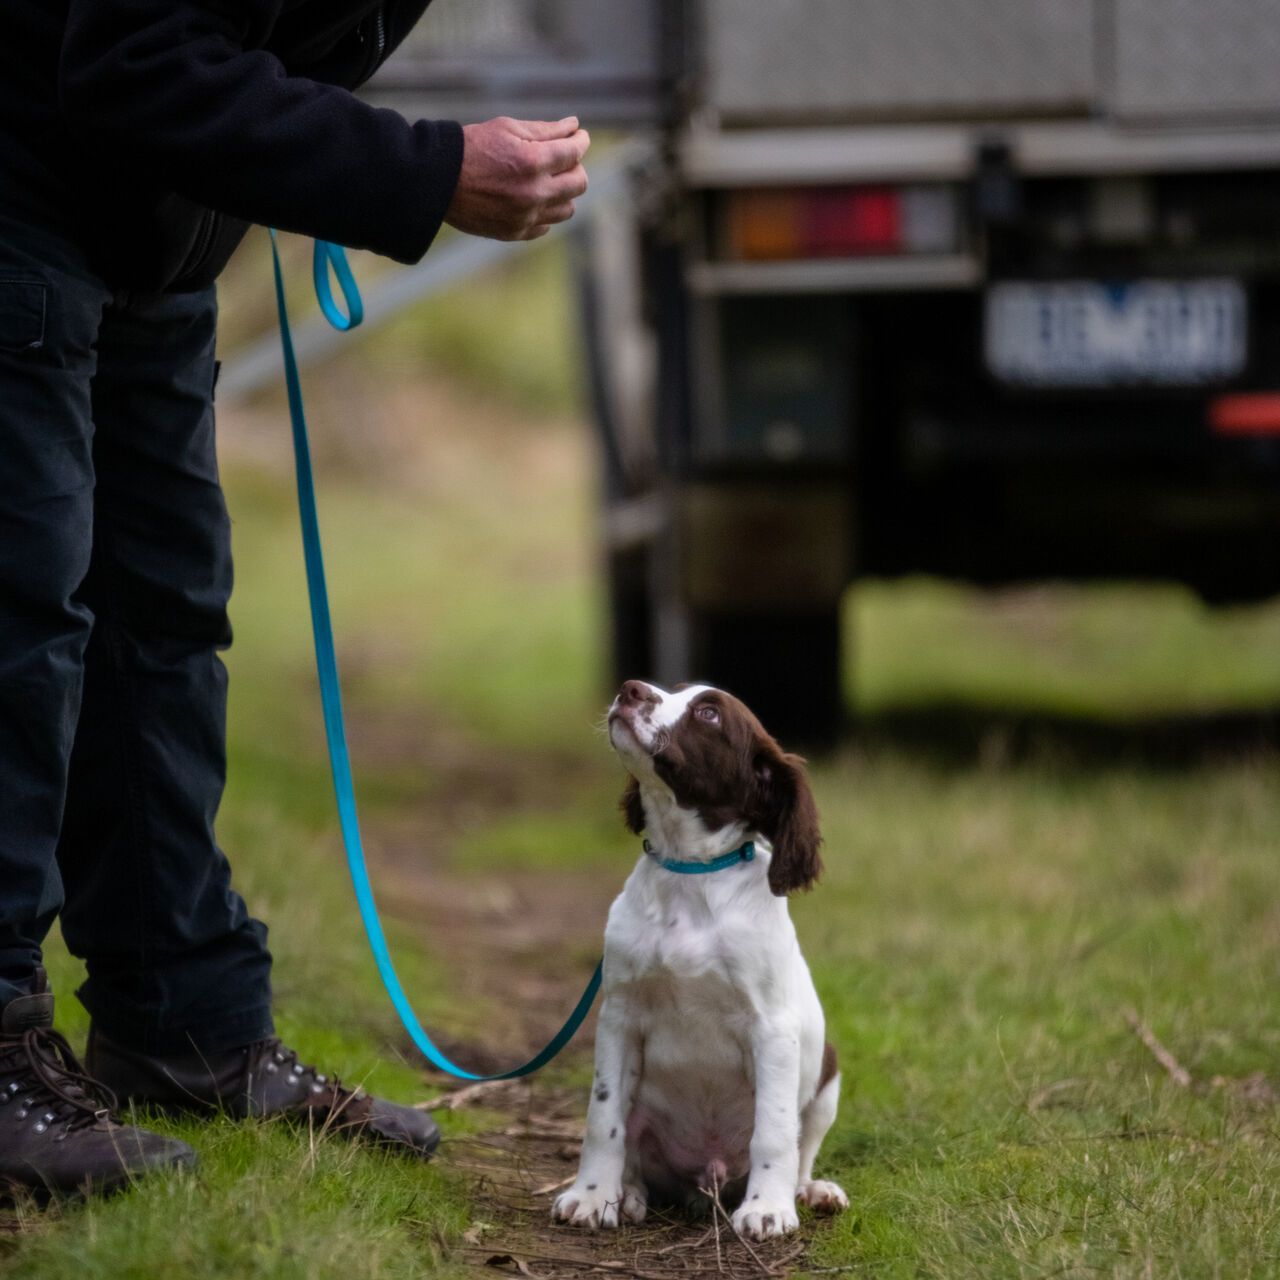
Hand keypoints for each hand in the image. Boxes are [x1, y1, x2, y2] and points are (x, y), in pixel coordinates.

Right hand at [444, 116, 589, 240]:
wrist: (438, 181)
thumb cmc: (472, 147)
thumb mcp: (508, 128)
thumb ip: (546, 130)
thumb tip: (574, 126)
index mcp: (533, 162)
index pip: (575, 153)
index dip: (581, 141)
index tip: (579, 136)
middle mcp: (534, 193)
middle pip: (579, 184)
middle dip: (575, 166)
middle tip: (563, 158)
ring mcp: (526, 216)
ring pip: (567, 209)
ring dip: (563, 192)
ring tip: (548, 180)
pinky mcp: (516, 232)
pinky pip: (546, 226)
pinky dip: (545, 212)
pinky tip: (531, 198)